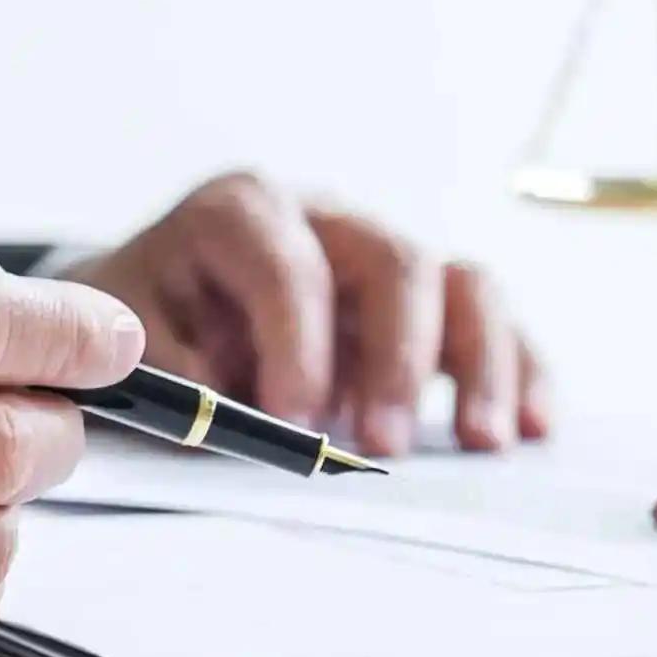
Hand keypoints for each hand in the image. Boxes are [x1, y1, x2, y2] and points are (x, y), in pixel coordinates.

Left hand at [64, 171, 543, 454]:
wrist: (157, 313)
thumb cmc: (143, 324)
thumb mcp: (124, 340)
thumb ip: (168, 374)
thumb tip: (224, 418)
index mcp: (243, 211)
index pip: (288, 261)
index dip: (296, 340)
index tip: (289, 420)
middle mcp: (329, 220)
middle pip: (395, 261)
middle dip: (395, 357)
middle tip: (381, 444)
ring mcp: (387, 259)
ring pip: (463, 283)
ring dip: (481, 364)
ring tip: (480, 443)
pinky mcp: (429, 307)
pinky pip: (494, 324)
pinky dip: (521, 371)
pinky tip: (533, 427)